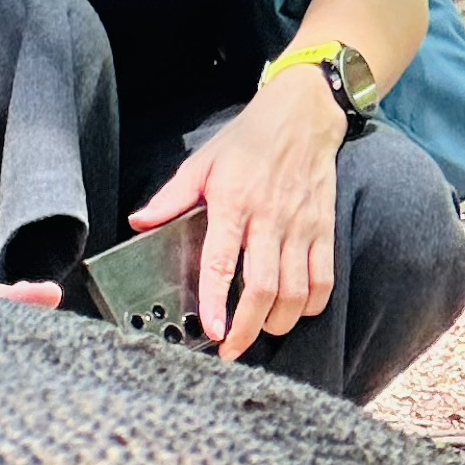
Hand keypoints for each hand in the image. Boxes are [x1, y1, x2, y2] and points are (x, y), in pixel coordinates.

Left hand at [129, 66, 342, 361]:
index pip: (223, 262)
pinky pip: (323, 279)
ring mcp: (301, 227)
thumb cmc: (250, 139)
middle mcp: (270, 219)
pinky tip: (294, 310)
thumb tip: (140, 221)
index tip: (212, 331)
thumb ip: (172, 197)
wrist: (303, 115)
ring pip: (295, 292)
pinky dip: (310, 305)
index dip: (217, 301)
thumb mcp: (203, 161)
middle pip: (263, 288)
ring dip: (277, 322)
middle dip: (246, 328)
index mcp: (234, 203)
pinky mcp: (324, 229)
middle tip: (231, 348)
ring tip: (258, 331)